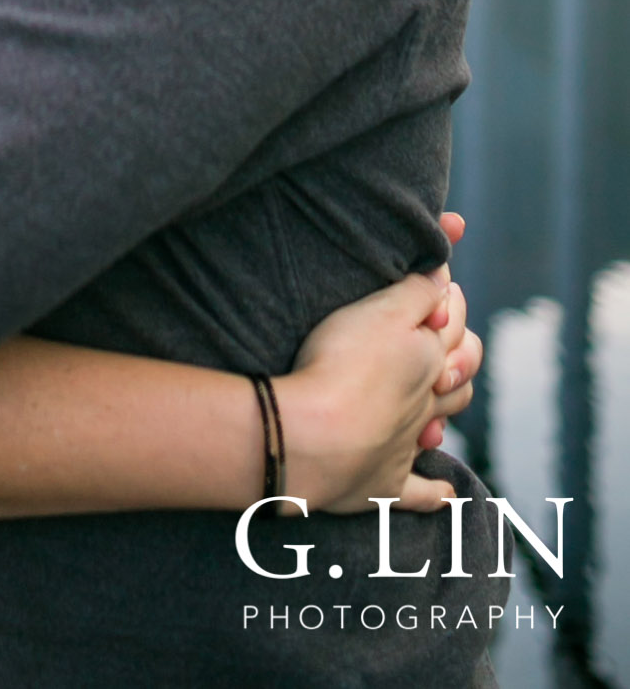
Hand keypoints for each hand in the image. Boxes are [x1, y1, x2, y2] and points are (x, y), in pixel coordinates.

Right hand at [278, 247, 480, 516]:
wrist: (310, 437)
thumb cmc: (341, 365)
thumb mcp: (379, 311)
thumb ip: (416, 292)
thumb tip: (444, 276)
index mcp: (428, 358)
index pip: (454, 324)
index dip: (448, 301)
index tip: (441, 286)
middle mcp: (425, 403)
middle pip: (458, 378)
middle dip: (459, 358)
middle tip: (445, 344)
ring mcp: (407, 445)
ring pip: (442, 426)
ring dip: (449, 412)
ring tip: (443, 398)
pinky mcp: (386, 483)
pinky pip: (420, 493)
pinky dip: (436, 494)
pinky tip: (445, 495)